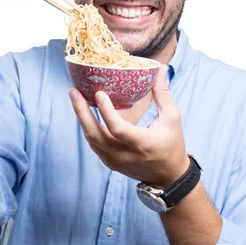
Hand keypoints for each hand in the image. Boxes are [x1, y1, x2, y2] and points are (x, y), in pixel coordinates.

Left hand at [69, 65, 189, 187]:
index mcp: (142, 144)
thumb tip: (160, 68)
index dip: (106, 112)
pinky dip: (87, 127)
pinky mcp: (110, 163)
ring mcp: (115, 161)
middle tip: (73, 92)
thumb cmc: (172, 144)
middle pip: (96, 136)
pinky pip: (94, 144)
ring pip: (91, 139)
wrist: (168, 177)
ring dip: (81, 118)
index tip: (99, 93)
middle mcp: (125, 155)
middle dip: (81, 112)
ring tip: (75, 97)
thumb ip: (163, 93)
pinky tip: (83, 112)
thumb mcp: (172, 118)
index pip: (118, 129)